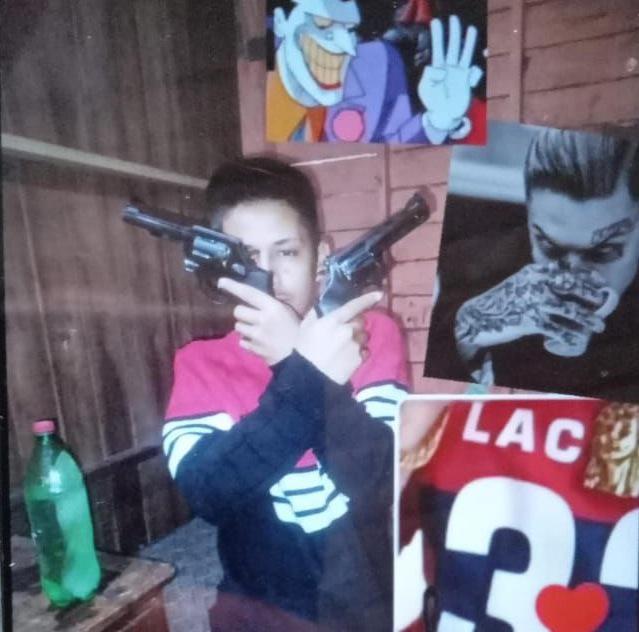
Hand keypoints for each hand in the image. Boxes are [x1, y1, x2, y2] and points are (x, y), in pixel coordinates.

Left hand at [218, 277, 300, 365]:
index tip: (221, 282)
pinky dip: (248, 342)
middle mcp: (262, 319)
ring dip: (244, 328)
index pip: (249, 293)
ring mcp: (257, 336)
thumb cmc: (299, 331)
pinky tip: (258, 343)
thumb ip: (272, 305)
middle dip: (243, 313)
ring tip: (257, 331)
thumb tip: (258, 297)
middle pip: (238, 311)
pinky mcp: (255, 350)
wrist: (304, 358)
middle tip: (253, 317)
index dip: (233, 286)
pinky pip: (242, 343)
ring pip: (238, 327)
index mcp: (273, 307)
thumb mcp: (289, 312)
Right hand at [295, 291, 380, 384]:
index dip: (368, 299)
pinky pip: (364, 351)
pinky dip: (359, 353)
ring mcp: (355, 346)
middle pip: (361, 321)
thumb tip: (326, 303)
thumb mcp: (306, 326)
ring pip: (364, 337)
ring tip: (345, 348)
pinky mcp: (359, 360)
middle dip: (355, 324)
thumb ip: (318, 312)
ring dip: (357, 339)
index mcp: (334, 320)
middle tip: (345, 332)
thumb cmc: (304, 349)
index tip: (379, 294)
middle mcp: (348, 331)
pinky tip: (346, 358)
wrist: (309, 378)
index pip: (354, 305)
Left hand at [417, 15, 482, 143]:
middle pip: (452, 46)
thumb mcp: (425, 89)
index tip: (436, 22)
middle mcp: (449, 67)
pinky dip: (475, 74)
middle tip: (453, 18)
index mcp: (437, 68)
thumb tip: (439, 68)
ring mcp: (459, 73)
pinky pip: (474, 71)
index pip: (438, 48)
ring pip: (465, 54)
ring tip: (471, 29)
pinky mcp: (467, 81)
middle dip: (453, 32)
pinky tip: (471, 82)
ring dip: (468, 42)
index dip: (437, 35)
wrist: (444, 116)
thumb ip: (429, 77)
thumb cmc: (432, 102)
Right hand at [454, 263, 609, 363]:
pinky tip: (576, 340)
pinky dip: (570, 336)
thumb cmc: (501, 301)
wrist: (478, 317)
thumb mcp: (519, 283)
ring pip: (571, 311)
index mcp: (534, 272)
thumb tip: (562, 280)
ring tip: (599, 326)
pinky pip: (558, 330)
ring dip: (589, 319)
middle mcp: (537, 284)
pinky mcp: (531, 321)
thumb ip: (537, 279)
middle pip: (573, 288)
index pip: (568, 271)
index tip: (600, 284)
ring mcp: (535, 302)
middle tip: (603, 304)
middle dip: (592, 297)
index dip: (587, 278)